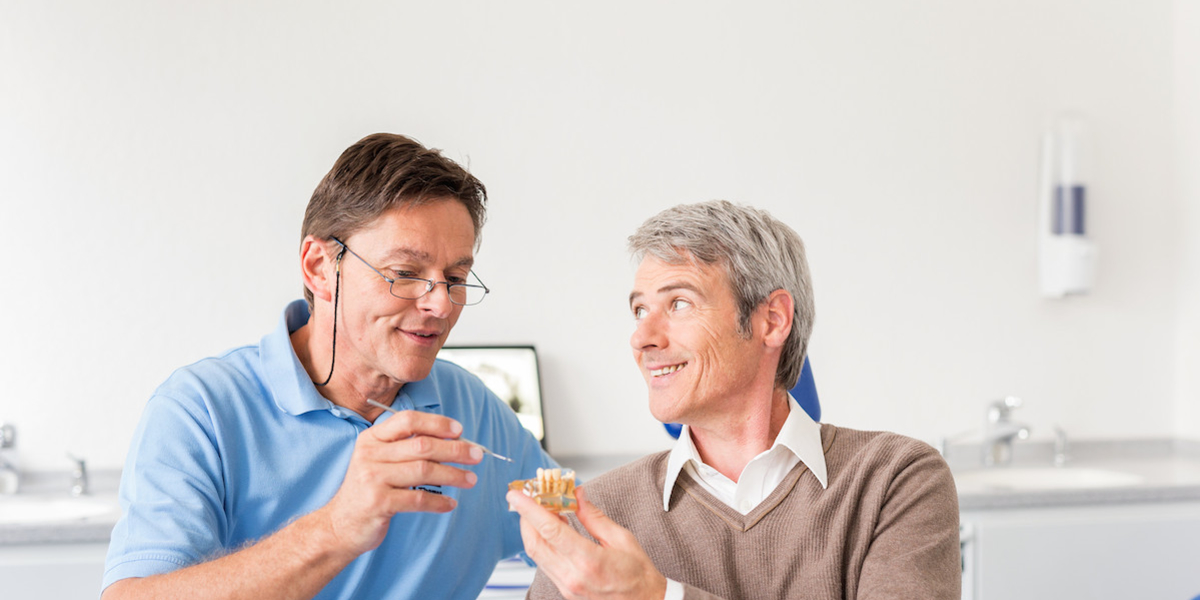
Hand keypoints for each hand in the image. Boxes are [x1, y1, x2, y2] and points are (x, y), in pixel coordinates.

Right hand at [319, 409, 482, 555]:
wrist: (340, 524)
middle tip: (477, 455)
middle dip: (454, 449)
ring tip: (471, 479)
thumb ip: (406, 447)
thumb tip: (454, 440)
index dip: (436, 423)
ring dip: (453, 475)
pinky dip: (439, 502)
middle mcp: (370, 454)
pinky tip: (451, 504)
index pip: (407, 420)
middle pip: (421, 445)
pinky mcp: (378, 503)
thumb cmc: (370, 489)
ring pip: (424, 471)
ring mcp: (372, 479)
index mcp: (372, 438)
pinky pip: (417, 499)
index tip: (460, 430)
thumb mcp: (379, 460)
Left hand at [507, 487, 666, 599]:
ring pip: (536, 554)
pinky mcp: (564, 589)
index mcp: (588, 560)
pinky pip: (545, 563)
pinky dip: (542, 543)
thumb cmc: (637, 573)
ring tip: (542, 510)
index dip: (529, 510)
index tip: (517, 495)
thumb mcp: (621, 538)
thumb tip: (576, 495)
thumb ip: (593, 516)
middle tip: (529, 497)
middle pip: (535, 543)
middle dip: (526, 517)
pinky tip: (552, 530)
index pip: (549, 530)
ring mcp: (566, 585)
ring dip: (532, 530)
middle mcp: (572, 576)